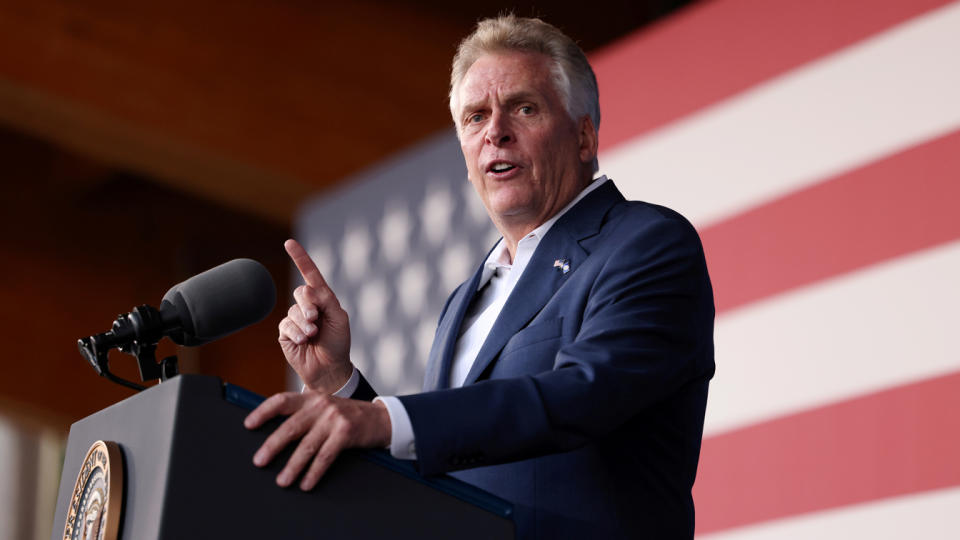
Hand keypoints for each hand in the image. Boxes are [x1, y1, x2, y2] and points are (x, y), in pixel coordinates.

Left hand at [244, 391, 390, 489]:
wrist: (382, 418)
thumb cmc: (349, 416)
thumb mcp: (326, 407)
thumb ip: (305, 413)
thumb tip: (277, 432)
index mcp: (312, 397)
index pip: (282, 401)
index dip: (263, 412)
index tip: (248, 425)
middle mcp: (321, 405)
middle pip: (290, 426)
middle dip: (272, 445)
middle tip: (259, 461)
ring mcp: (334, 418)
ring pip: (307, 445)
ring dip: (292, 466)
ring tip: (282, 480)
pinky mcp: (346, 433)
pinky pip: (325, 456)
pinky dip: (314, 472)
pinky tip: (306, 483)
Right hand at [279, 239, 352, 391]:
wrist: (330, 368)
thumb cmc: (338, 343)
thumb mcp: (339, 318)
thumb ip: (326, 300)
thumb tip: (307, 290)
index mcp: (323, 298)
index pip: (310, 274)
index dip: (300, 257)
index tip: (289, 243)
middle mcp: (308, 306)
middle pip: (301, 292)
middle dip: (309, 305)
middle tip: (316, 319)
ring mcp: (296, 319)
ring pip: (294, 310)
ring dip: (305, 323)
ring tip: (313, 335)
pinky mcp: (286, 332)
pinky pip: (286, 325)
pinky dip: (296, 333)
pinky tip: (303, 341)